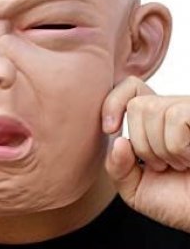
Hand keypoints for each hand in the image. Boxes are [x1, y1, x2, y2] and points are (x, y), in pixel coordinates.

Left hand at [102, 76, 189, 231]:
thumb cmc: (179, 202)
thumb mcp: (135, 189)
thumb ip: (117, 167)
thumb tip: (119, 141)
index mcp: (155, 123)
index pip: (130, 87)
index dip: (113, 102)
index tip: (109, 130)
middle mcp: (173, 112)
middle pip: (137, 104)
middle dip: (141, 142)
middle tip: (160, 165)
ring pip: (153, 109)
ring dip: (160, 148)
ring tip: (179, 165)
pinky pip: (176, 117)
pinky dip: (177, 146)